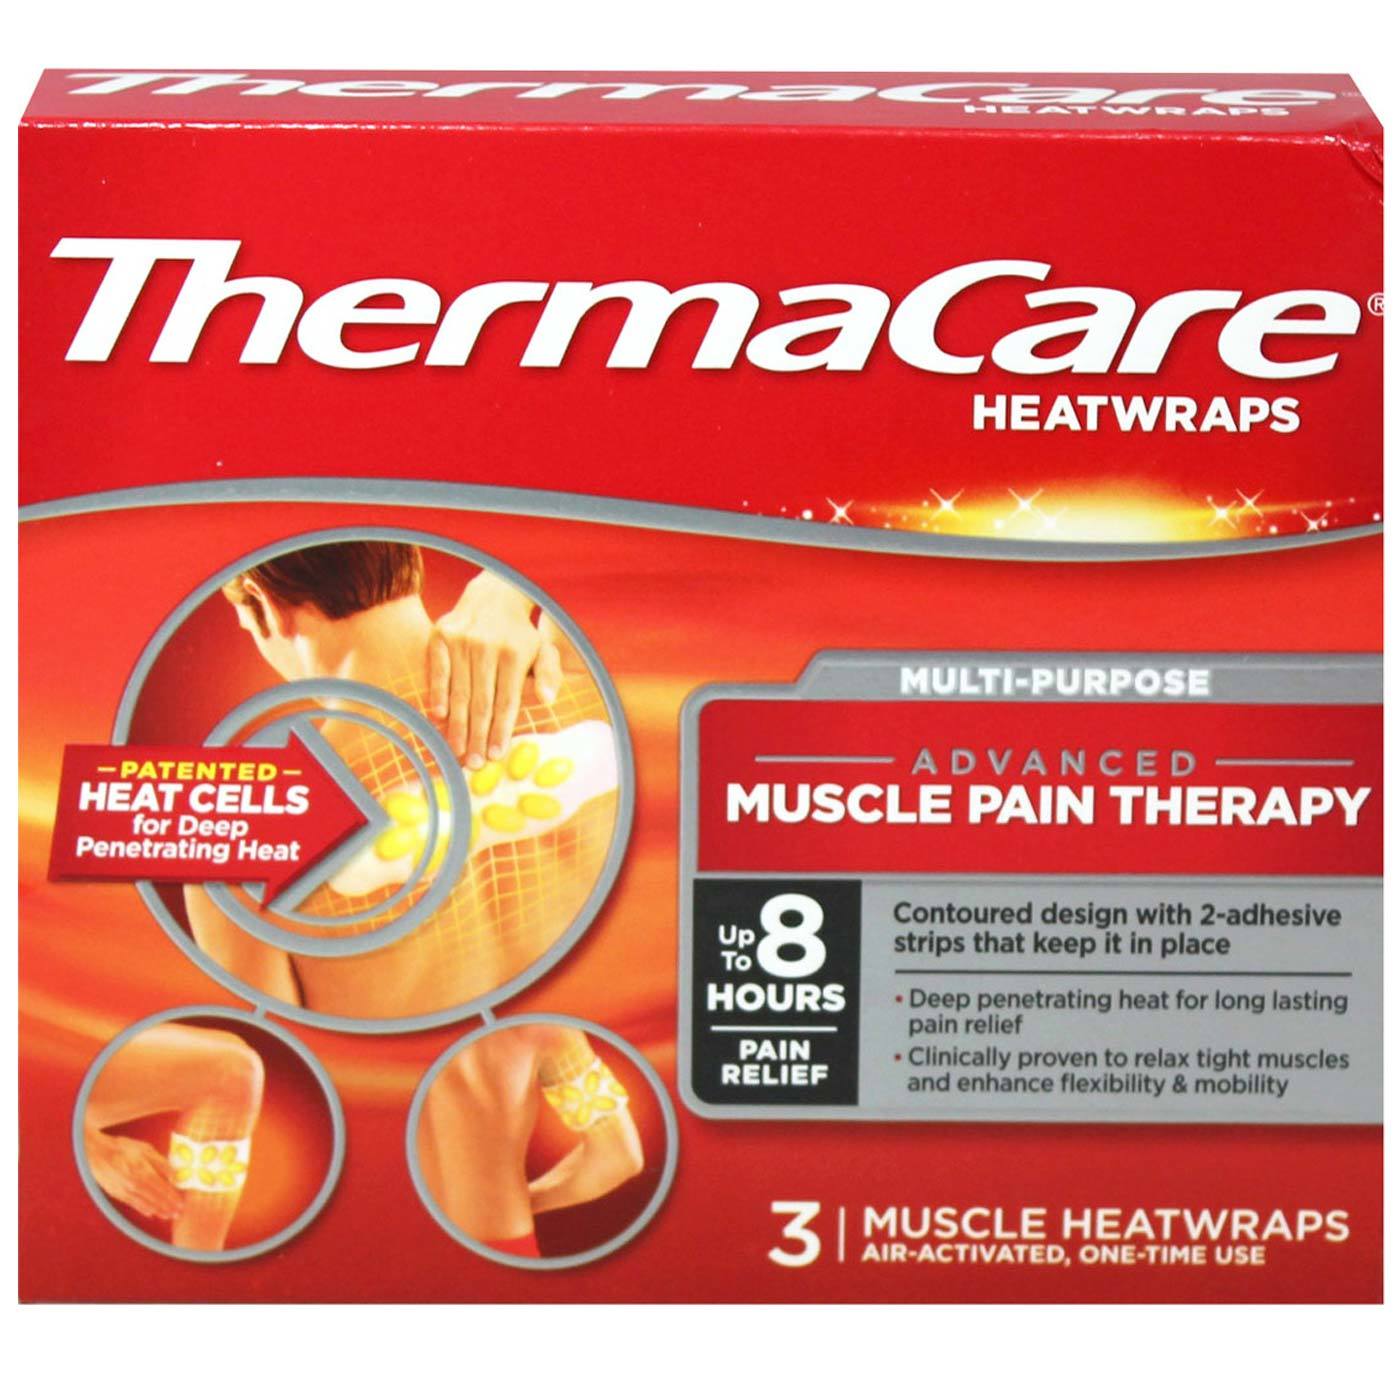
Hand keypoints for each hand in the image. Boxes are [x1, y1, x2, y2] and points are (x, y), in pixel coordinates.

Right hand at [85, 1126, 182, 1220]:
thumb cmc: (123, 1149)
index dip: (173, 1197)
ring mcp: (126, 1192)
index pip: (163, 1189)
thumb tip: (174, 1174)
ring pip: (145, 1204)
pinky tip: (150, 1213)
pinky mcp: (117, 1195)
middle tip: (178, 1213)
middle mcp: (135, 1186)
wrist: (97, 1154)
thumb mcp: (146, 1150)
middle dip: (168, 1207)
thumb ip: (161, 1163)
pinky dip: (143, 1210)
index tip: (182, 1203)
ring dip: (158, 1210)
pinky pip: (133, 1204)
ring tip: (168, 1215)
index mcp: (144, 1173)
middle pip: (155, 1199)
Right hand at [428, 571, 563, 766]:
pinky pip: (438, 672)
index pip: (507, 701)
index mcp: (516, 654)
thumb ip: (548, 674)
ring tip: (456, 751)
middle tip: (473, 764)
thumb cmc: (519, 634)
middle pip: (482, 702)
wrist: (492, 596)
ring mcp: (463, 641)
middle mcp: (489, 647)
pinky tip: (437, 717)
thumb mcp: (542, 649)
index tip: (495, 755)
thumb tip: (547, 700)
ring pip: (459, 692)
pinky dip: (437, 694)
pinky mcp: (441, 637)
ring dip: (456, 725)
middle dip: (477, 737)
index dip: (501, 730)